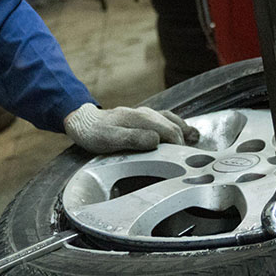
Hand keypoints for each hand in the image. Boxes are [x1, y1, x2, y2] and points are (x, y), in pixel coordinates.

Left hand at [63, 103, 199, 153]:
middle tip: (189, 160)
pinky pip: (164, 118)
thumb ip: (133, 139)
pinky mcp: (141, 116)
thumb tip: (156, 140)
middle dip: (183, 142)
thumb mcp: (110, 139)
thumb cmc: (95, 133)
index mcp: (141, 119)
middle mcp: (145, 113)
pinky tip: (180, 131)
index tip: (184, 162)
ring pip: (171, 119)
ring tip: (193, 142)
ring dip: (182, 130)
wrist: (82, 122)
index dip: (179, 147)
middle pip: (173, 126)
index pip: (169, 132)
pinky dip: (176, 124)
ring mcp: (144, 113)